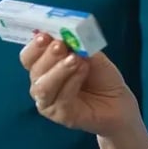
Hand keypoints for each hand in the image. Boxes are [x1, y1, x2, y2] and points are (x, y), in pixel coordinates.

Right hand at [20, 34, 139, 137]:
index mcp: (45, 66)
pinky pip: (60, 99)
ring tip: (76, 59)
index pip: (29, 56)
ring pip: (43, 86)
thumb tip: (64, 33)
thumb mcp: (90, 54)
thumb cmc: (101, 77)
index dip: (34, 46)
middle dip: (48, 55)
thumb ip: (77, 45)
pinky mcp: (60, 115)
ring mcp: (49, 101)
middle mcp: (42, 83)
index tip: (45, 35)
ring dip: (59, 69)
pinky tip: (83, 71)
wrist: (118, 101)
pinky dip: (72, 82)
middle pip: (34, 69)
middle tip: (61, 45)